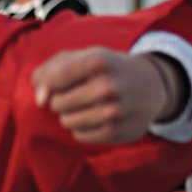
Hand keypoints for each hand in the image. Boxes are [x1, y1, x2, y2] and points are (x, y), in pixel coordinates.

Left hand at [31, 48, 182, 144]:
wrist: (152, 85)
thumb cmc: (108, 68)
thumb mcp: (84, 56)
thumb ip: (52, 68)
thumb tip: (39, 99)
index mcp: (97, 61)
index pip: (54, 79)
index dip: (44, 87)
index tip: (46, 91)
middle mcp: (108, 86)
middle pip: (57, 103)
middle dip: (60, 100)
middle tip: (77, 94)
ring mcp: (114, 111)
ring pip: (66, 121)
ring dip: (70, 115)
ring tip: (85, 106)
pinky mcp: (117, 132)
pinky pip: (80, 135)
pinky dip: (81, 128)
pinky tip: (95, 118)